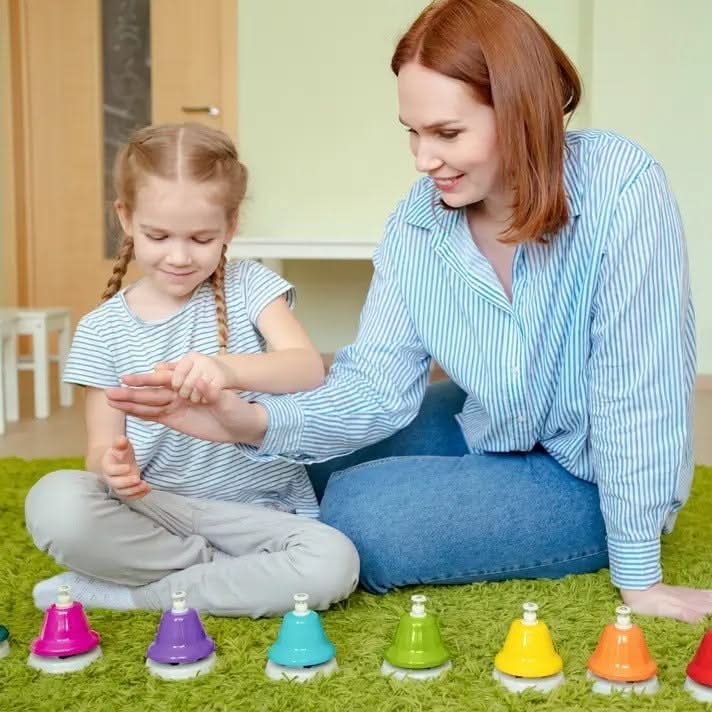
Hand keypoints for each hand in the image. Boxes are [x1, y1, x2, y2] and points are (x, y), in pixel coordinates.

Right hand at [100, 435, 150, 499]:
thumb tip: (122, 439)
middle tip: (138, 478)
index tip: (129, 467)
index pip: (110, 471)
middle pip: (116, 485)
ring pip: (123, 493)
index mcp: (107, 467)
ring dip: (134, 490)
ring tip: (146, 485)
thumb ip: (121, 443)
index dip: (118, 470)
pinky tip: (148, 489)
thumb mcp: (122, 446)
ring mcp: (118, 487)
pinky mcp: (125, 491)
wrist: (122, 462)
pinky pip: (130, 497)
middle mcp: (110, 479)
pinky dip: (139, 495)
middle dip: (127, 483)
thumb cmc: (121, 453)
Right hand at [105, 369, 266, 443]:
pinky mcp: (177, 420)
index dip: (145, 380)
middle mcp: (180, 394)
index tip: (127, 379)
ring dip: (130, 404)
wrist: (243, 424)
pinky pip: (155, 416)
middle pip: (150, 393)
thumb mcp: (228, 401)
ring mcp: (176, 407)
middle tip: (108, 393)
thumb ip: (213, 394)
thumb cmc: (238, 409)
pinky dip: (141, 414)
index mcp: (190, 385)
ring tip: (110, 401)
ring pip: (149, 404)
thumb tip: (200, 382)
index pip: (163, 381)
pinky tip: (126, 412)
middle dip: (130, 393)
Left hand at [160, 352, 233, 402]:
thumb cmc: (203, 370)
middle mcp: (202, 361)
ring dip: (194, 398)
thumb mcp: (188, 367)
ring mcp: (213, 370)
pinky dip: (205, 400)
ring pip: (196, 391)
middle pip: (187, 384)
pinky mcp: (221, 379)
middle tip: (186, 396)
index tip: (177, 389)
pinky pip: (208, 395)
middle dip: (184, 393)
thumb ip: (171, 369)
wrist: (228, 371)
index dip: (175, 384)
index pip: (177, 373)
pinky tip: (205, 399)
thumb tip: (156, 368)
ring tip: (195, 398)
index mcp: (192, 357)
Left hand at [621, 582, 711, 623]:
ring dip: (711, 598)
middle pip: (708, 600)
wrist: (633, 586)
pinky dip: (707, 595)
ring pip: (704, 596)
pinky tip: (707, 595)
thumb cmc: (646, 601)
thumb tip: (701, 618)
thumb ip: (683, 613)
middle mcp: (687, 597)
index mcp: (686, 603)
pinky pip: (698, 593)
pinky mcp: (678, 593)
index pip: (708, 606)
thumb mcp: (663, 610)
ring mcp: (683, 594)